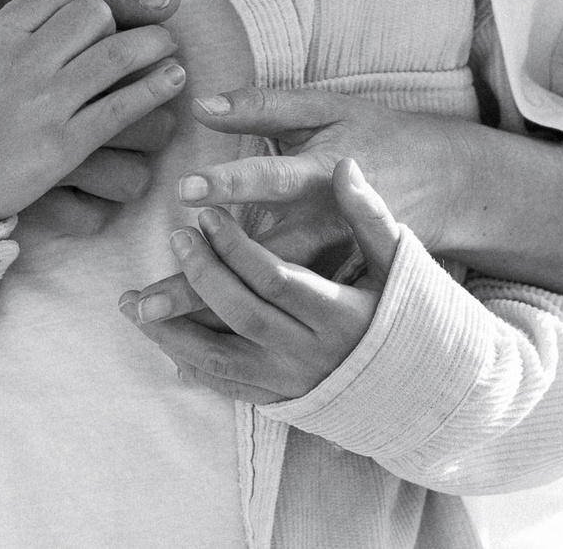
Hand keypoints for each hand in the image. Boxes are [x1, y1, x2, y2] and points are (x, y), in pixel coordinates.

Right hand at [0, 0, 182, 237]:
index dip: (75, 3)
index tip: (79, 18)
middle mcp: (23, 65)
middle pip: (93, 18)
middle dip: (112, 22)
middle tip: (124, 32)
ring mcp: (47, 108)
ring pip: (118, 56)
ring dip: (152, 45)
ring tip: (167, 47)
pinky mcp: (66, 150)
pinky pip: (123, 110)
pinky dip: (154, 89)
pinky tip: (171, 79)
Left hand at [120, 87, 470, 325]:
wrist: (448, 187)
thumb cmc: (383, 138)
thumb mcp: (332, 110)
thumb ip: (268, 107)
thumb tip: (204, 104)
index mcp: (329, 186)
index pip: (277, 187)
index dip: (232, 187)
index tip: (186, 191)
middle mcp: (332, 240)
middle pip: (259, 275)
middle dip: (198, 287)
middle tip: (139, 295)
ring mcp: (339, 273)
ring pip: (264, 312)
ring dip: (200, 322)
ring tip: (142, 317)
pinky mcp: (335, 301)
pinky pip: (283, 329)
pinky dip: (232, 344)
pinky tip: (179, 348)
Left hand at [123, 161, 403, 403]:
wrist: (428, 379)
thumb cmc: (411, 306)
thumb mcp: (398, 256)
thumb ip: (369, 213)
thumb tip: (346, 165)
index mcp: (341, 311)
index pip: (276, 274)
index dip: (236, 244)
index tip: (206, 211)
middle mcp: (313, 352)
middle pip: (242, 313)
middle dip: (201, 275)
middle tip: (174, 236)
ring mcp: (294, 380)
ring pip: (222, 358)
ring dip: (174, 330)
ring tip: (134, 303)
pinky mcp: (282, 398)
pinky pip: (227, 386)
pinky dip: (191, 366)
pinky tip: (163, 343)